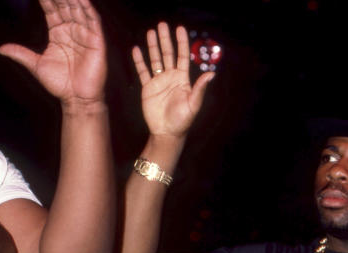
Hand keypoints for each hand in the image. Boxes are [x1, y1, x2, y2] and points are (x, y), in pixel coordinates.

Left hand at [0, 0, 106, 106]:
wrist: (76, 99)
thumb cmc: (60, 84)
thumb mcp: (36, 65)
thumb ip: (21, 53)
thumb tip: (1, 49)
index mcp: (58, 34)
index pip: (52, 9)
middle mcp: (72, 31)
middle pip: (65, 6)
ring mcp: (85, 35)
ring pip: (79, 10)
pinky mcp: (97, 42)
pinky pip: (93, 21)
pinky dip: (89, 9)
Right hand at [132, 23, 214, 138]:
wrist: (167, 132)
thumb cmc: (182, 120)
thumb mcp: (193, 104)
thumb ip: (200, 88)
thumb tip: (211, 74)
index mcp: (182, 79)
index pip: (182, 56)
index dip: (181, 42)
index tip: (179, 29)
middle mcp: (171, 77)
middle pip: (168, 54)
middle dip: (165, 39)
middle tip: (162, 25)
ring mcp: (159, 81)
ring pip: (155, 59)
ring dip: (153, 46)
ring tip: (150, 32)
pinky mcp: (148, 88)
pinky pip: (143, 71)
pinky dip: (139, 61)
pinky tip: (136, 49)